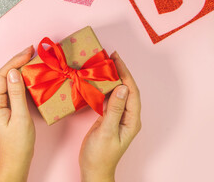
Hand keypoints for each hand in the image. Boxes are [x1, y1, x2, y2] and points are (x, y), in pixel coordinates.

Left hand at [0, 46, 35, 181]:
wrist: (17, 159)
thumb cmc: (18, 142)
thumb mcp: (20, 117)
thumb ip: (17, 94)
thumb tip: (14, 72)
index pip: (2, 75)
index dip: (14, 61)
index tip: (28, 52)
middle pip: (3, 75)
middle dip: (16, 61)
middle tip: (31, 49)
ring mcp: (0, 103)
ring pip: (8, 80)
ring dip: (19, 67)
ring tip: (31, 57)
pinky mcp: (7, 106)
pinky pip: (12, 87)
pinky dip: (21, 78)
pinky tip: (29, 73)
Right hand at [79, 51, 141, 181]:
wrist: (94, 169)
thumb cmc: (101, 154)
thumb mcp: (107, 131)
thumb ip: (115, 109)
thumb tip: (122, 87)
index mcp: (131, 119)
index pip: (131, 91)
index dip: (125, 73)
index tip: (116, 59)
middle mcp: (128, 116)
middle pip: (127, 89)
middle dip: (120, 72)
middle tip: (110, 57)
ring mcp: (118, 116)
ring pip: (118, 92)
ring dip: (112, 78)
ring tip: (104, 65)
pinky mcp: (109, 117)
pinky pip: (109, 99)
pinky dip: (105, 88)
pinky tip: (98, 82)